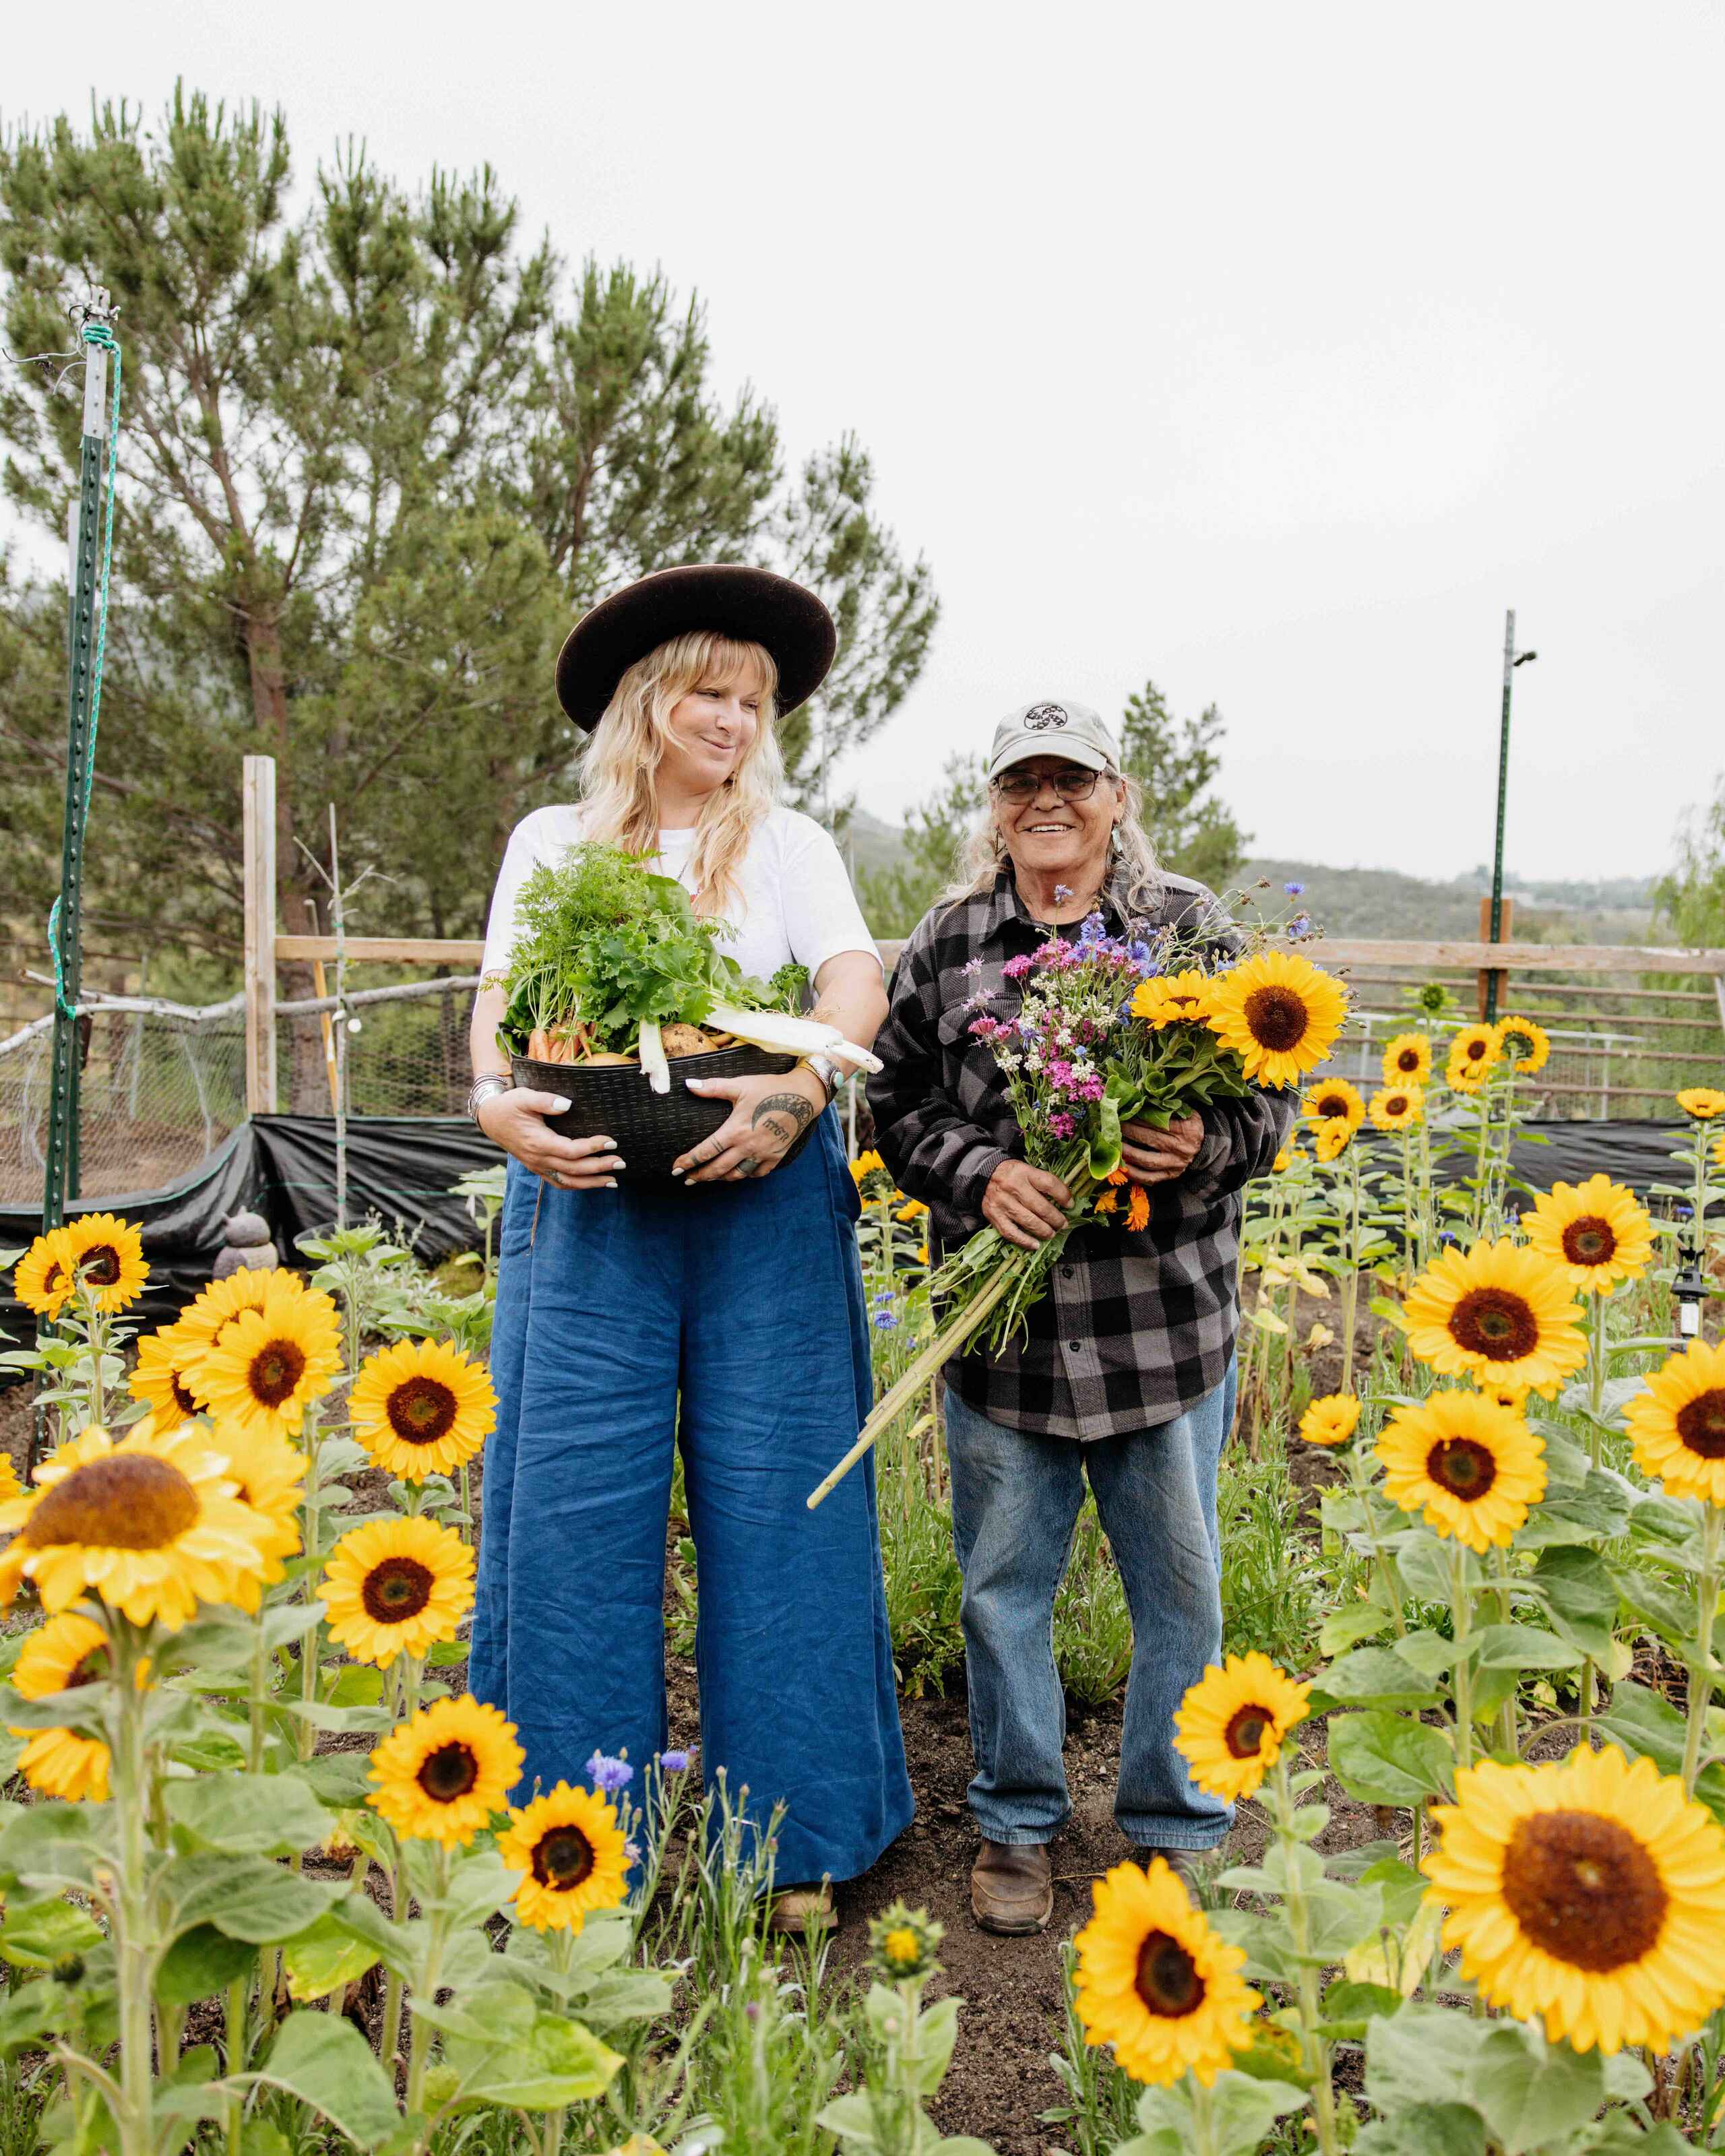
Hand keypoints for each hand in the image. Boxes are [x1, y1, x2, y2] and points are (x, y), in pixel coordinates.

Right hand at [476, 1088, 623, 1189]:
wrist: (490, 1118)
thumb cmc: (510, 1105)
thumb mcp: (524, 1096)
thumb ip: (545, 1100)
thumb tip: (567, 1104)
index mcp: (538, 1142)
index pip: (570, 1151)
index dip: (592, 1148)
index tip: (611, 1141)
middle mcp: (538, 1158)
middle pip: (574, 1170)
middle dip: (599, 1168)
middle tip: (621, 1162)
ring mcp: (537, 1166)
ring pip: (567, 1182)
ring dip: (591, 1183)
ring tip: (613, 1180)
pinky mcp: (537, 1167)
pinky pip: (558, 1182)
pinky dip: (577, 1185)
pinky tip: (593, 1183)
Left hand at [674, 1068, 826, 1184]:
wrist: (803, 1096)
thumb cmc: (770, 1088)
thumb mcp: (740, 1085)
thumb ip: (712, 1087)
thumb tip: (687, 1084)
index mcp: (735, 1131)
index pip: (705, 1151)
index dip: (688, 1161)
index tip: (675, 1168)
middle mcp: (748, 1147)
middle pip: (718, 1169)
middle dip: (700, 1176)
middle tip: (686, 1180)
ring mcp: (763, 1154)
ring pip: (737, 1175)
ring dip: (720, 1178)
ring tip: (709, 1178)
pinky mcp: (776, 1156)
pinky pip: (757, 1173)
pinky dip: (745, 1175)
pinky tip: (738, 1173)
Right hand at [982, 1159, 1072, 1249]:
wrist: (982, 1175)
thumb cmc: (1010, 1174)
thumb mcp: (1026, 1170)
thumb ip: (1042, 1182)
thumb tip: (1064, 1200)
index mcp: (1024, 1173)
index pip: (1049, 1184)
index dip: (1063, 1196)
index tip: (1070, 1205)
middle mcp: (1013, 1187)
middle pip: (1041, 1207)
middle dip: (1056, 1219)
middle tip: (1062, 1224)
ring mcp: (1003, 1203)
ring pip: (1028, 1221)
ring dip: (1044, 1231)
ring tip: (1051, 1234)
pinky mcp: (994, 1215)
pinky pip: (1011, 1233)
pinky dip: (1025, 1241)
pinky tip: (1035, 1245)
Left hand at [1119, 1112, 1204, 1186]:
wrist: (1204, 1145)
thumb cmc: (1188, 1124)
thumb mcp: (1184, 1111)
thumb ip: (1165, 1107)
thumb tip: (1138, 1099)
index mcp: (1186, 1129)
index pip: (1158, 1123)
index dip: (1138, 1118)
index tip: (1123, 1112)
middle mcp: (1182, 1148)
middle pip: (1151, 1139)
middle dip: (1130, 1132)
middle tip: (1114, 1126)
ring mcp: (1176, 1164)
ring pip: (1148, 1160)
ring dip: (1129, 1153)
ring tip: (1114, 1145)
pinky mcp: (1171, 1175)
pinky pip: (1150, 1178)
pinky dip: (1135, 1174)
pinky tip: (1122, 1166)